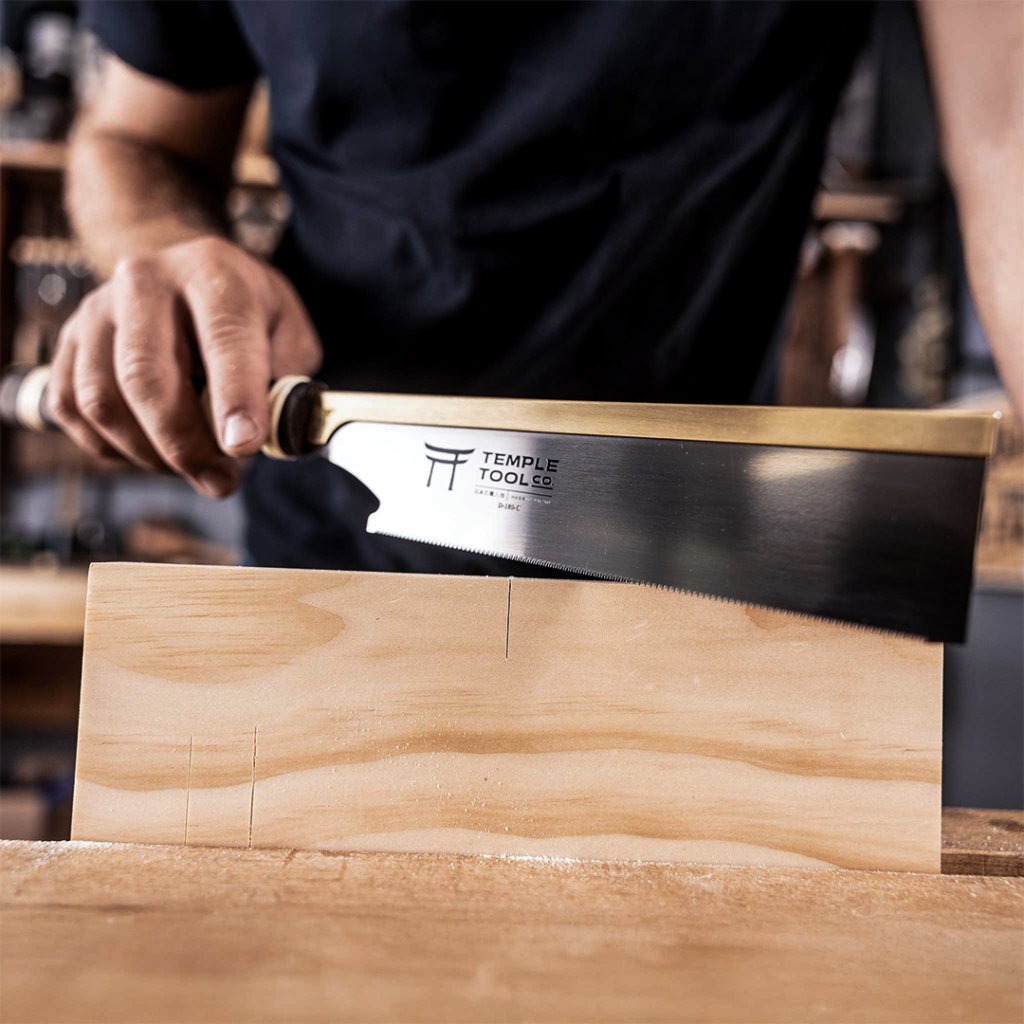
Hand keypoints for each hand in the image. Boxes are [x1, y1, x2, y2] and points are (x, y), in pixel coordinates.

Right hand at [49, 236, 321, 497]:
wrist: (187, 276)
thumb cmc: (246, 313)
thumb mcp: (288, 332)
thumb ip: (288, 382)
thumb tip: (273, 438)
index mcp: (213, 274)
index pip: (223, 339)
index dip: (234, 398)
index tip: (243, 447)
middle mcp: (146, 281)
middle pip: (146, 376)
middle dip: (185, 445)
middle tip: (220, 481)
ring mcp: (98, 309)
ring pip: (102, 401)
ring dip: (149, 453)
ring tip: (192, 468)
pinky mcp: (69, 340)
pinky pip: (72, 410)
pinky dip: (113, 447)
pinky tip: (153, 450)